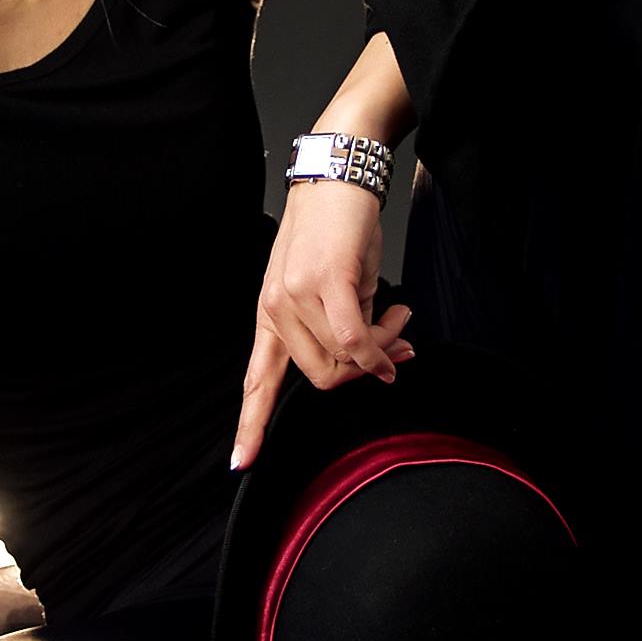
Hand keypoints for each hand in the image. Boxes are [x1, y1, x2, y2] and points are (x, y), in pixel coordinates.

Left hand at [231, 180, 414, 472]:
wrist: (338, 176)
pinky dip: (382, 345)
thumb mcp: (330, 284)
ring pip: (343, 358)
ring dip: (383, 347)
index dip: (250, 425)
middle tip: (396, 347)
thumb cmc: (336, 229)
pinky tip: (399, 326)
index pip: (257, 380)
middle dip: (364, 371)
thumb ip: (343, 327)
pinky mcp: (324, 280)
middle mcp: (276, 309)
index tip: (240, 464)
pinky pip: (356, 338)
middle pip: (320, 377)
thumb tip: (379, 365)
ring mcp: (296, 295)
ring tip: (400, 316)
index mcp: (271, 315)